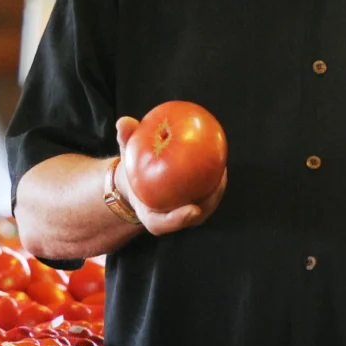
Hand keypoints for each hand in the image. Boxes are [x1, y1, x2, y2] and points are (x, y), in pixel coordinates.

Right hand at [114, 116, 227, 235]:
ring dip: (216, 191)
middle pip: (193, 217)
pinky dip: (214, 178)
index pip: (163, 223)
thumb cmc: (132, 165)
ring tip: (222, 168)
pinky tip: (219, 158)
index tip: (193, 210)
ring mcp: (184, 212)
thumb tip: (123, 122)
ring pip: (205, 206)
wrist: (137, 178)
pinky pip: (207, 193)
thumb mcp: (126, 151)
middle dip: (208, 203)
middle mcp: (169, 217)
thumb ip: (125, 138)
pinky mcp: (194, 202)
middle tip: (217, 181)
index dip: (179, 220)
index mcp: (149, 214)